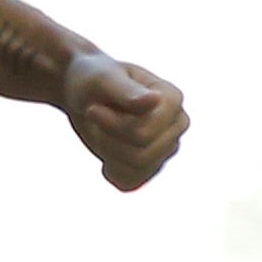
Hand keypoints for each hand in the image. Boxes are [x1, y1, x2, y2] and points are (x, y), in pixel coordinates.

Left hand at [62, 50, 188, 192]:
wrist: (85, 92)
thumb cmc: (94, 79)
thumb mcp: (103, 80)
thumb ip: (128, 91)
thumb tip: (156, 100)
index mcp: (173, 99)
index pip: (144, 133)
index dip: (111, 125)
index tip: (93, 108)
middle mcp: (177, 124)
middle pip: (141, 154)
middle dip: (108, 139)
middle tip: (94, 117)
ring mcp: (166, 147)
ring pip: (137, 168)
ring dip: (107, 151)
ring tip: (100, 129)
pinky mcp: (151, 165)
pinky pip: (130, 182)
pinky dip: (110, 169)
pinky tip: (106, 147)